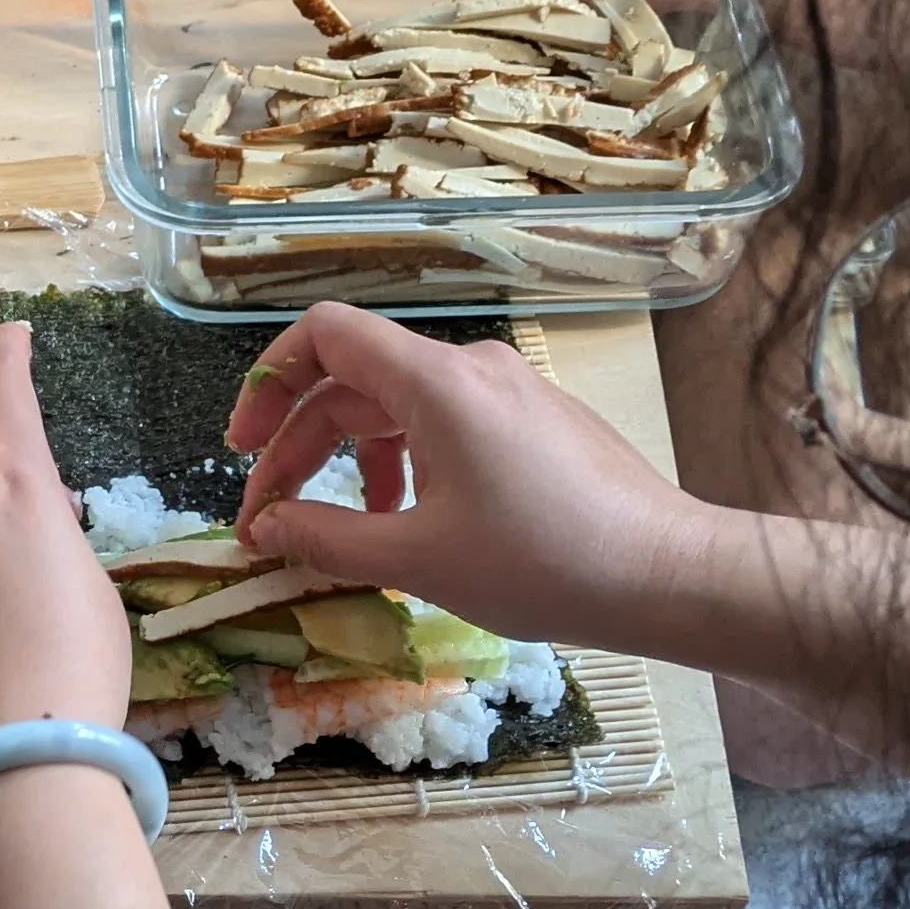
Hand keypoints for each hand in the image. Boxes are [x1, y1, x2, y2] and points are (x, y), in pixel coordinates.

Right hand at [225, 301, 711, 651]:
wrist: (665, 574)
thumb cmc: (541, 563)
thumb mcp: (418, 559)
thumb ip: (326, 538)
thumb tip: (265, 529)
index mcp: (436, 382)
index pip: (325, 334)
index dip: (268, 383)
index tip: (244, 449)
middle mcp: (471, 368)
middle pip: (356, 380)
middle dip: (301, 445)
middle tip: (270, 518)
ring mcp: (510, 392)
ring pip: (402, 406)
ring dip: (354, 461)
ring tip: (342, 530)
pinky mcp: (537, 422)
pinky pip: (449, 425)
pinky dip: (407, 465)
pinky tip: (412, 526)